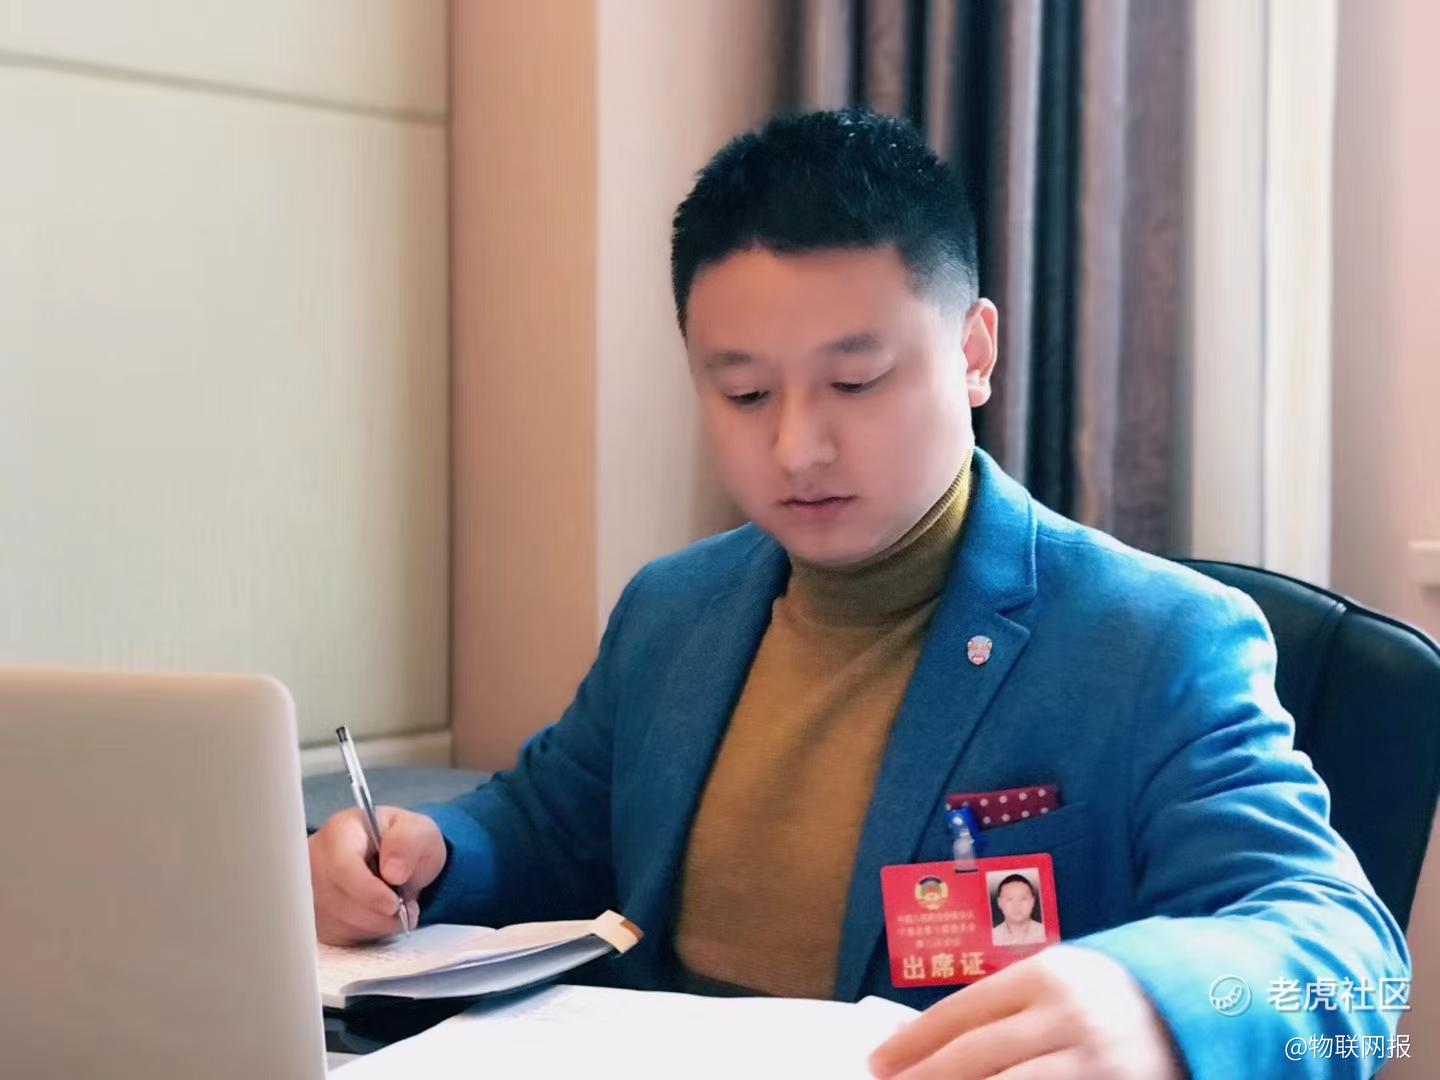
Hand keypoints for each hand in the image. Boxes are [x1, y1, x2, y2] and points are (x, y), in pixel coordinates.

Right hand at [308, 806, 446, 944]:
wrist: (397, 860)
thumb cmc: (404, 843)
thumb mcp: (419, 832)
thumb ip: (409, 842)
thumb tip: (393, 872)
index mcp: (341, 831)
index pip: (341, 866)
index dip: (367, 891)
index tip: (394, 904)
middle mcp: (315, 858)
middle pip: (336, 899)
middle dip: (376, 913)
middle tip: (404, 910)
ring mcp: (310, 888)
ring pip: (336, 921)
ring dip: (373, 925)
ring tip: (395, 911)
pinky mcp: (314, 915)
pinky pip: (335, 935)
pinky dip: (364, 934)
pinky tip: (378, 918)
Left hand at [869, 945, 1182, 1079]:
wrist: (1199, 1010)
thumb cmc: (1106, 998)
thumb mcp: (1056, 982)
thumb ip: (1001, 1005)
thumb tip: (923, 1042)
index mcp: (1046, 976)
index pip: (961, 1013)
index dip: (912, 1043)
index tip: (877, 1064)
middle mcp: (1067, 1018)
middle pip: (974, 1057)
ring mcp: (1093, 1064)